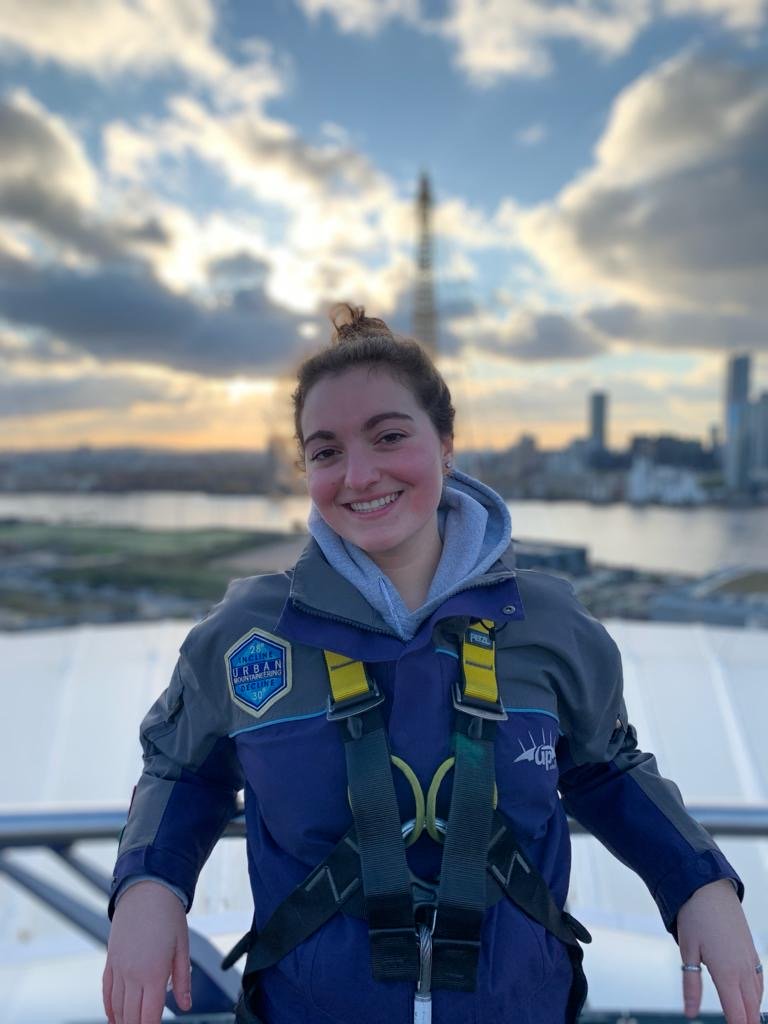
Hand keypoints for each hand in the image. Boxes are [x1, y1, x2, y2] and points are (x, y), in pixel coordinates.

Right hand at [102, 880, 190, 1023]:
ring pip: (117, 1008)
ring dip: (123, 1022)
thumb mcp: (182, 947)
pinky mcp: (110, 961)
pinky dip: (110, 1008)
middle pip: (131, 1016)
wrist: (146, 890)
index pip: (149, 1016)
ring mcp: (118, 969)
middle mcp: (132, 974)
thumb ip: (182, 980)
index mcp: (154, 973)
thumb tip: (185, 1005)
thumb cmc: (168, 915)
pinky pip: (106, 992)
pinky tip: (114, 1017)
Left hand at [677, 878, 762, 1022]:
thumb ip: (691, 986)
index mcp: (726, 973)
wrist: (709, 887)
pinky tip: (752, 999)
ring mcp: (750, 959)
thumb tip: (689, 1014)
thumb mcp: (687, 951)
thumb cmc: (694, 917)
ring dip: (753, 1011)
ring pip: (757, 995)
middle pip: (751, 1009)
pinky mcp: (752, 950)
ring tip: (746, 1021)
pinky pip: (759, 980)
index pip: (738, 1014)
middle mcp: (743, 969)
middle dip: (747, 1023)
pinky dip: (757, 994)